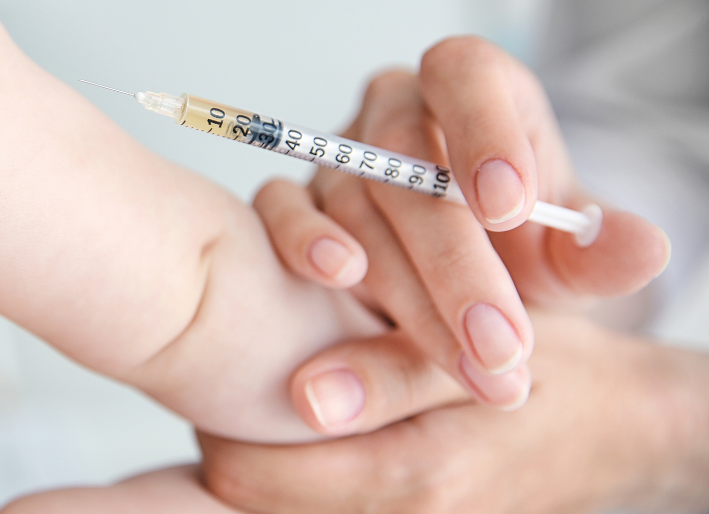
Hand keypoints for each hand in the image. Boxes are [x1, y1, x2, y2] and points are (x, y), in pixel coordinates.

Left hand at [199, 312, 708, 513]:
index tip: (238, 360)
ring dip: (267, 455)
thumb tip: (301, 395)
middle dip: (235, 436)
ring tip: (284, 396)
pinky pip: (317, 508)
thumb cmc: (556, 372)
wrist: (623, 429)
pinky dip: (304, 471)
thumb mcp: (485, 348)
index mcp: (415, 477)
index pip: (248, 474)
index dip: (223, 416)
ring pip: (275, 507)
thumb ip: (392, 370)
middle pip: (245, 497)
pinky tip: (323, 426)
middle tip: (251, 375)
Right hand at [253, 37, 669, 421]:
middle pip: (408, 161)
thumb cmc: (511, 254)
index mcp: (471, 90)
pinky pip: (280, 205)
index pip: (466, 75)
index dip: (483, 131)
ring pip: (356, 201)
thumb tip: (645, 247)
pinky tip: (340, 280)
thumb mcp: (566, 258)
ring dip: (409, 289)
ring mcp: (336, 153)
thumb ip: (598, 252)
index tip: (511, 208)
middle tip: (502, 343)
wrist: (454, 285)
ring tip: (466, 365)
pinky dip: (304, 239)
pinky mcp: (290, 196)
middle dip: (458, 262)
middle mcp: (396, 111)